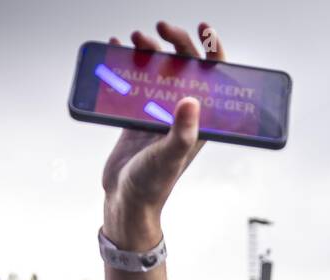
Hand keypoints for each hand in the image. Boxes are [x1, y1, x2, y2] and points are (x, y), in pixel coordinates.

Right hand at [101, 22, 226, 244]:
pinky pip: (133, 82)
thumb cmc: (153, 185)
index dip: (213, 50)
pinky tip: (115, 49)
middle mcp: (182, 113)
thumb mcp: (170, 156)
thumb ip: (183, 130)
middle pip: (184, 66)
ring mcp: (158, 113)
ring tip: (134, 38)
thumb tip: (192, 100)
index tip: (204, 29)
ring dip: (149, 49)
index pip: (214, 77)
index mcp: (200, 121)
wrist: (125, 201)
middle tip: (160, 28)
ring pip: (158, 70)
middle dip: (176, 41)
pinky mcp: (135, 116)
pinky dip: (125, 63)